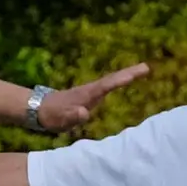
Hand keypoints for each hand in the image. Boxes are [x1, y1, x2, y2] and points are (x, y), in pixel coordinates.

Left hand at [34, 63, 148, 131]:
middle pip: (113, 79)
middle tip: (147, 67)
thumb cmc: (51, 115)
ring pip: (111, 81)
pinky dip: (119, 81)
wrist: (39, 109)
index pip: (108, 84)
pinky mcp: (90, 97)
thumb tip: (84, 113)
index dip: (122, 78)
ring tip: (143, 69)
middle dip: (129, 73)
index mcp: (88, 94)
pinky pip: (108, 87)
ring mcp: (91, 92)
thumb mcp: (61, 119)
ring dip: (126, 75)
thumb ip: (72, 116)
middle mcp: (91, 90)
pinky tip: (126, 81)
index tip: (137, 72)